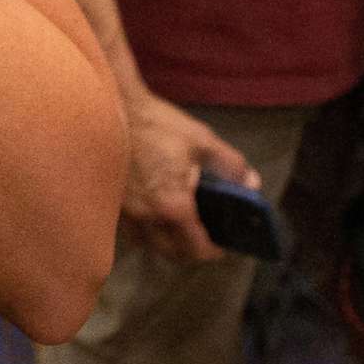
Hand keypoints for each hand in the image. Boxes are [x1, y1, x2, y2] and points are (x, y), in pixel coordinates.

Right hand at [121, 89, 257, 262]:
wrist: (113, 109)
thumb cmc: (157, 125)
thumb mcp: (202, 141)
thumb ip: (230, 166)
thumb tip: (251, 184)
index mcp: (173, 206)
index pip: (196, 248)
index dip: (213, 252)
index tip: (223, 246)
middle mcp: (147, 217)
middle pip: (172, 253)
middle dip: (190, 251)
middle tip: (203, 238)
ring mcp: (126, 212)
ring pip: (149, 244)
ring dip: (167, 244)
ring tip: (179, 229)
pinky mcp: (112, 203)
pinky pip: (132, 230)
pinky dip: (147, 231)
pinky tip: (154, 215)